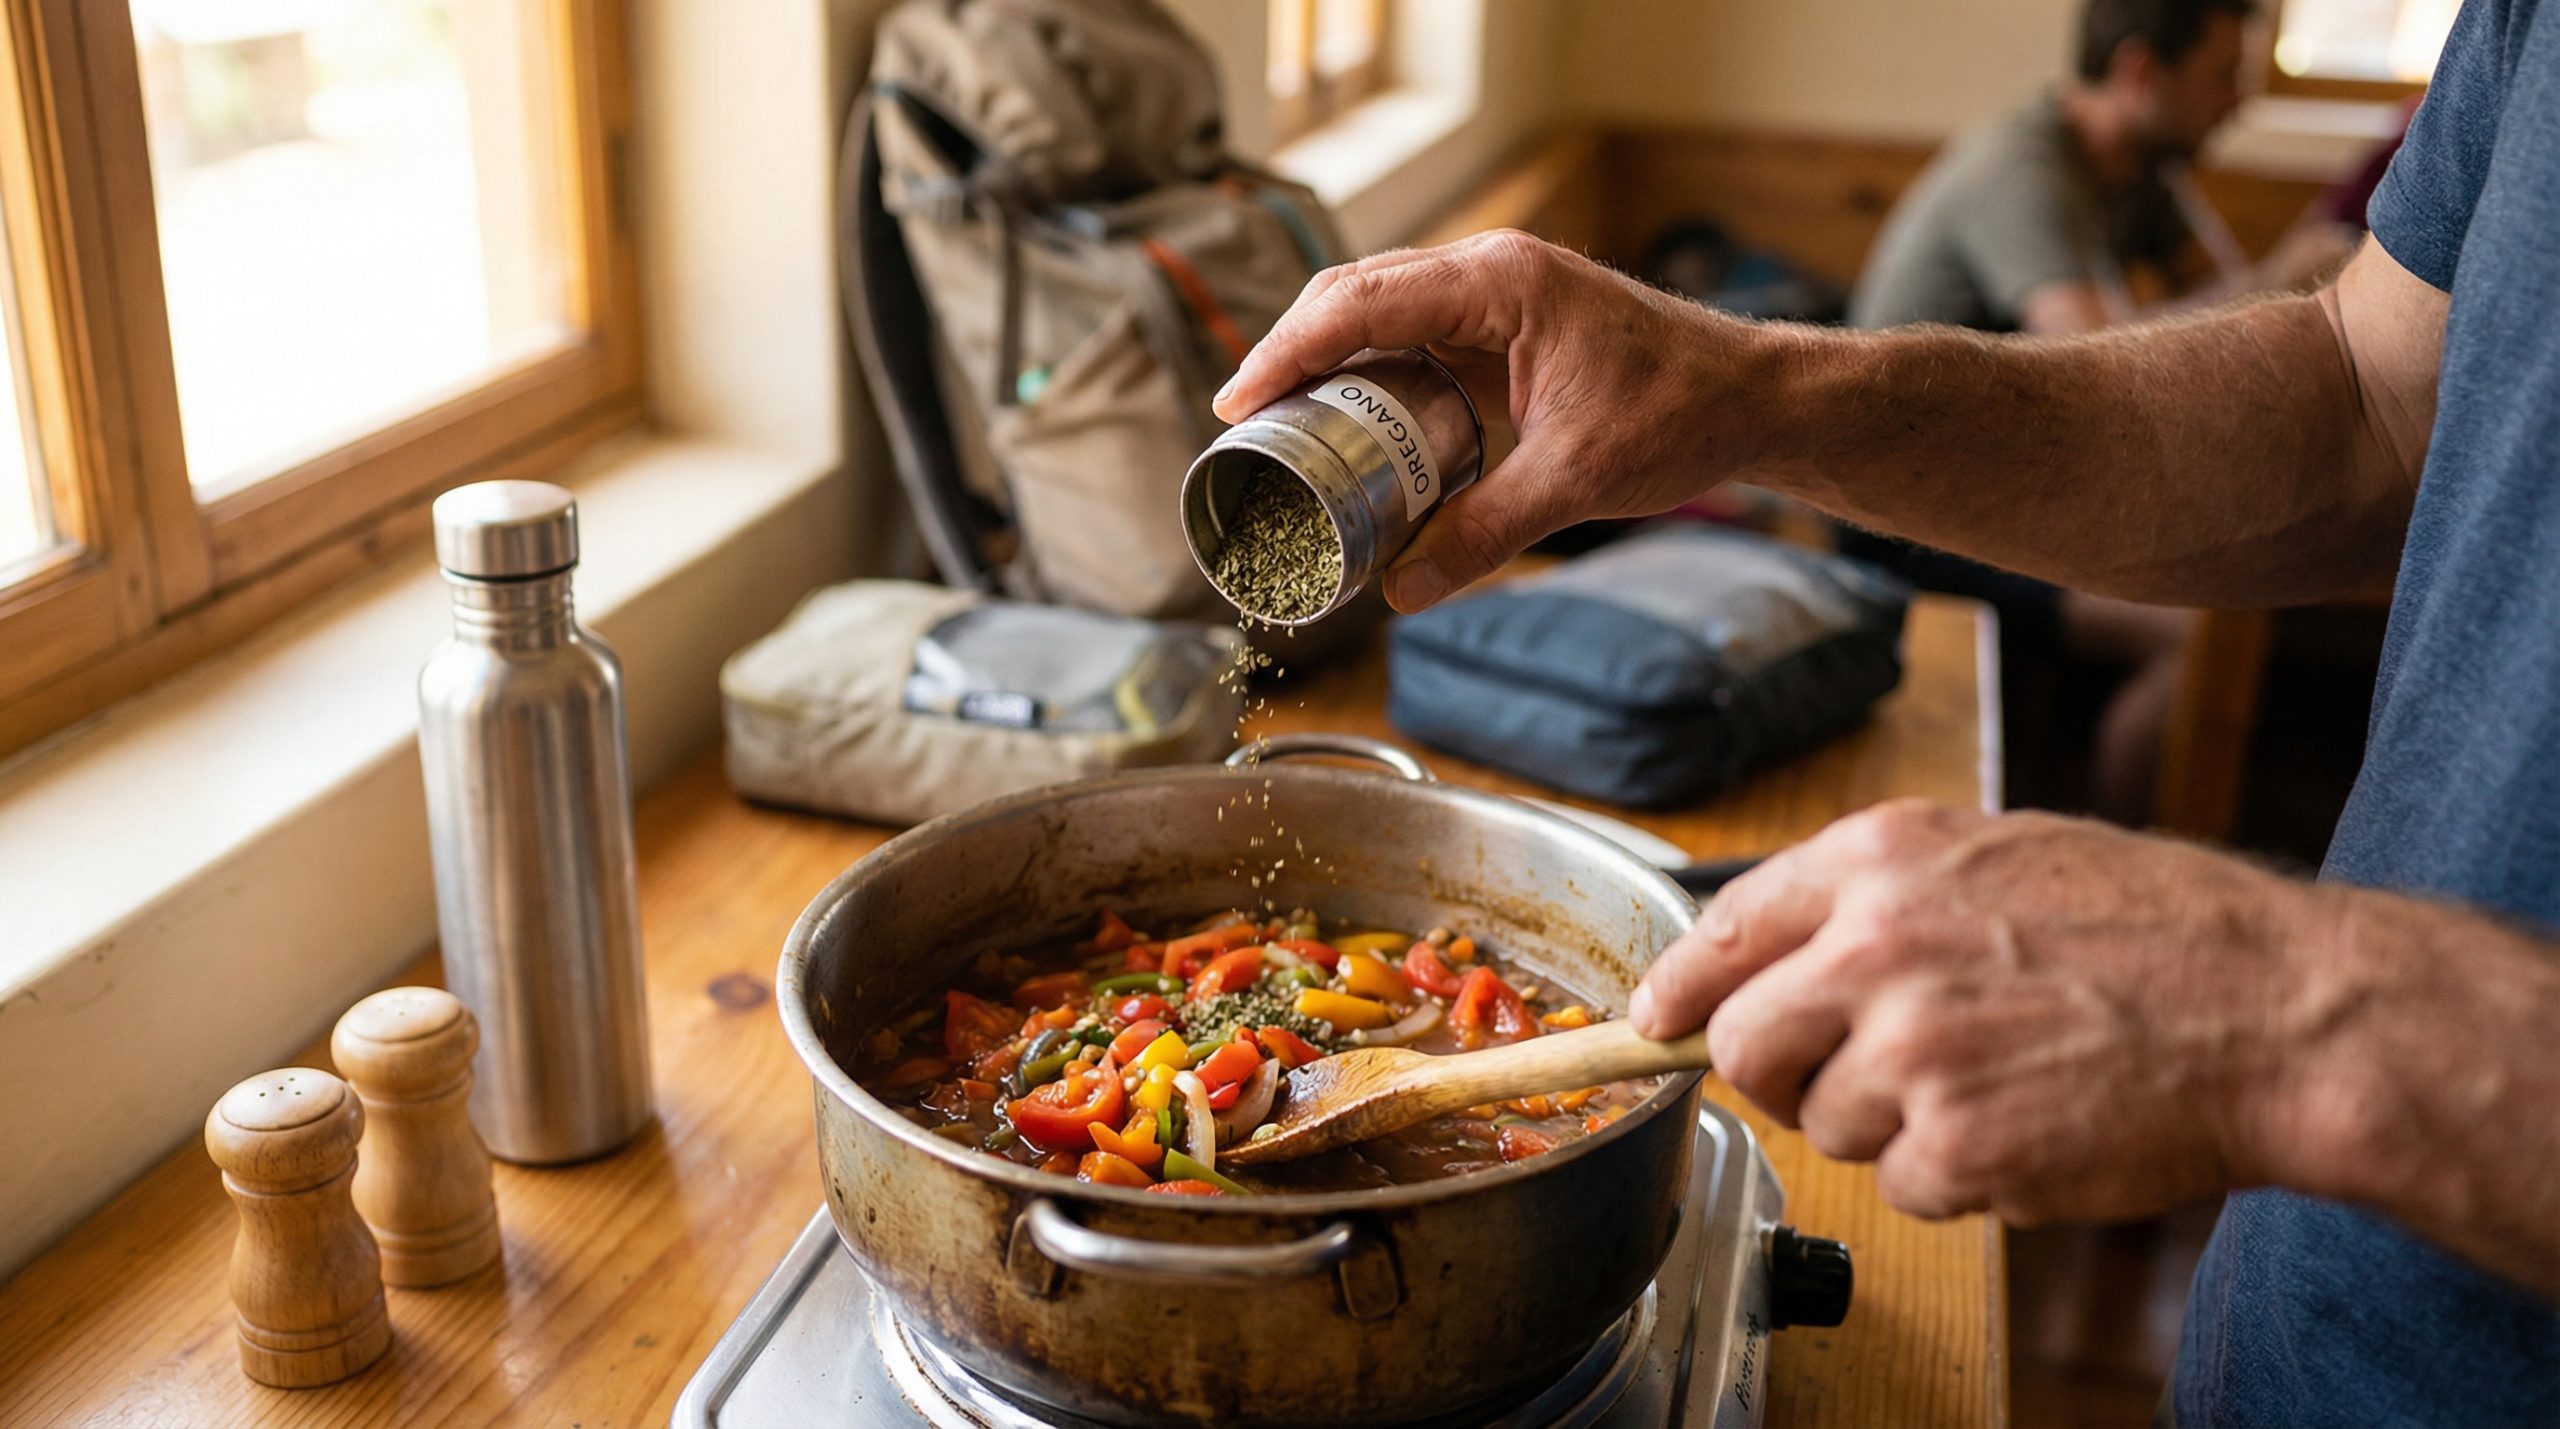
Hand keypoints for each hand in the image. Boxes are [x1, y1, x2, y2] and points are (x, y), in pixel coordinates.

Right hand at [1213, 231, 1756, 611]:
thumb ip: (1483, 534)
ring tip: (1280, 422)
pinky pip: (1419, 339)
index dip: (1288, 349)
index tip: (1240, 399)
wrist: (1755, 398)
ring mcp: (1499, 295)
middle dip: (1292, 350)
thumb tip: (1403, 590)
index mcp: (1499, 284)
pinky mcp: (1509, 327)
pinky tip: (1349, 420)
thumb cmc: (1683, 415)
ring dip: (1329, 359)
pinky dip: (1374, 373)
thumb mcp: (1574, 482)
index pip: (1362, 303)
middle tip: (1242, 417)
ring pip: (1384, 311)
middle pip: (1357, 293)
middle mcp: (1491, 273)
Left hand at [1629, 800, 2347, 1225]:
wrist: (2274, 1008)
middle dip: (1787, 1074)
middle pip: (1743, 1046)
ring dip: (1897, 1126)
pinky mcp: (1954, 1141)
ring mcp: (1911, 1047)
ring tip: (1998, 1078)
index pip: (1721, 928)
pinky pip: (1907, 1187)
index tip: (1655, 1020)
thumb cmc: (2153, 929)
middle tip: (1866, 1074)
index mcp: (1879, 859)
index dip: (1679, 989)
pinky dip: (1961, 1178)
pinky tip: (2030, 1125)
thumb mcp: (1994, 856)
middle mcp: (1876, 945)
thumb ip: (1872, 899)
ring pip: (1829, 1125)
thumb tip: (1764, 956)